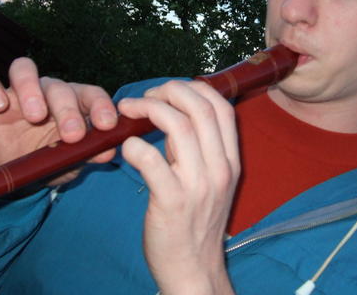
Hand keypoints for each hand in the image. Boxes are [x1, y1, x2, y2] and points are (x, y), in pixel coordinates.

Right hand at [0, 57, 117, 183]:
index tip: (107, 125)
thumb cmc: (51, 160)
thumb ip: (90, 152)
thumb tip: (109, 151)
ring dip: (31, 90)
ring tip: (36, 115)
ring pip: (24, 70)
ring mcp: (20, 91)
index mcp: (76, 103)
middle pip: (60, 87)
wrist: (17, 172)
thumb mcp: (72, 161)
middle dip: (68, 110)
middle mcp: (50, 91)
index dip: (102, 105)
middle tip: (73, 135)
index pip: (91, 94)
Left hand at [119, 80, 238, 294]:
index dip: (193, 88)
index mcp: (230, 160)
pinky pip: (151, 160)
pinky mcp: (171, 202)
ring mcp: (198, 185)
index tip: (168, 92)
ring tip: (128, 110)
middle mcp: (219, 168)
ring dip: (148, 109)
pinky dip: (134, 146)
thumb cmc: (195, 222)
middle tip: (145, 97)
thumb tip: (170, 116)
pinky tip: (126, 147)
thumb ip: (196, 148)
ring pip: (178, 126)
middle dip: (169, 90)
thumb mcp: (209, 181)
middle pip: (200, 108)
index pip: (221, 106)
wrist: (193, 269)